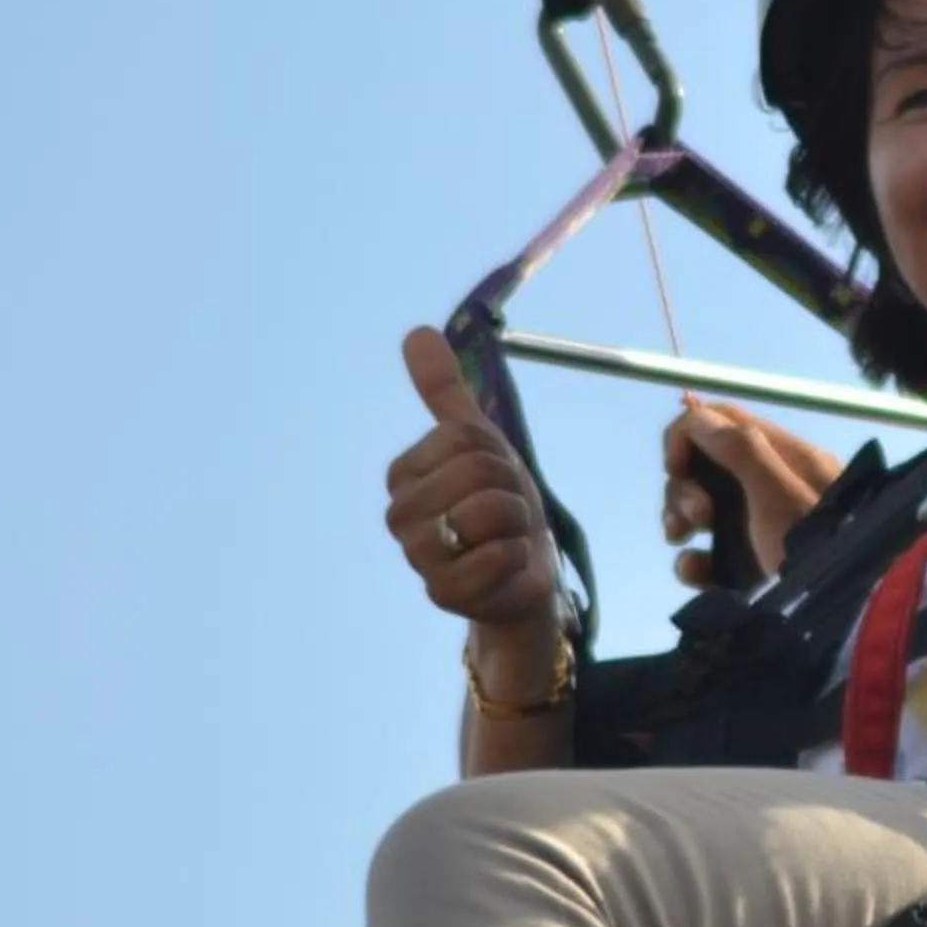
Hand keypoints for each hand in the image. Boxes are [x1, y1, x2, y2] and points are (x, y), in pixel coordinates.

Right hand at [386, 327, 559, 634]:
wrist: (525, 573)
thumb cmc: (500, 506)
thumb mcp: (480, 441)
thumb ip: (445, 391)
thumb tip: (415, 332)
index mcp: (402, 475)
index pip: (463, 437)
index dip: (495, 453)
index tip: (493, 477)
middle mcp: (400, 516)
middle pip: (475, 471)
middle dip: (510, 488)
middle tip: (506, 511)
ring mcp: (418, 558)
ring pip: (486, 511)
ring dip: (515, 522)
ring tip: (505, 537)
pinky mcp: (444, 594)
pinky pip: (496, 556)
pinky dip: (516, 557)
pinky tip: (506, 566)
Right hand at [661, 398, 839, 586]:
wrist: (850, 615)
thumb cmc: (814, 546)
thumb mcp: (779, 493)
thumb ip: (740, 450)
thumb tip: (698, 417)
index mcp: (787, 457)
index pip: (725, 419)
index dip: (687, 434)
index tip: (675, 467)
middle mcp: (772, 486)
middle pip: (706, 466)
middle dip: (684, 487)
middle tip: (698, 517)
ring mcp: (761, 529)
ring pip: (702, 509)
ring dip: (680, 518)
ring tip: (683, 539)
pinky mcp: (751, 569)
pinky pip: (709, 555)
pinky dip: (694, 560)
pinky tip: (696, 572)